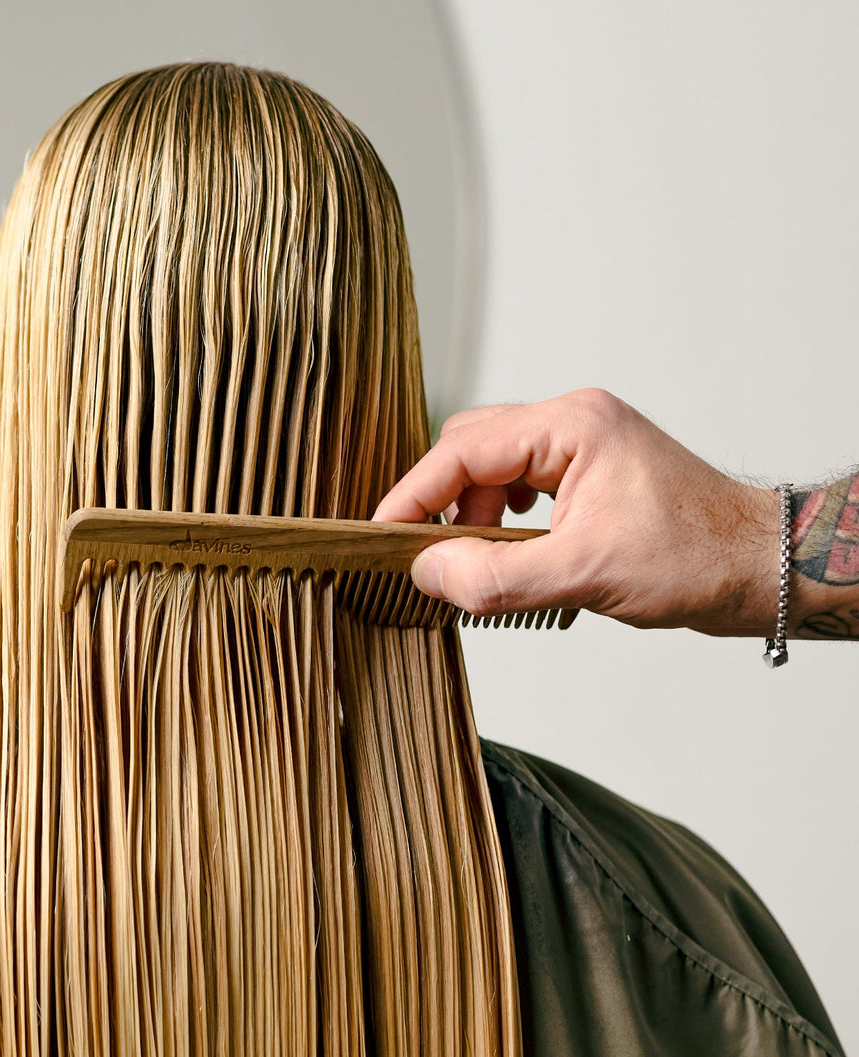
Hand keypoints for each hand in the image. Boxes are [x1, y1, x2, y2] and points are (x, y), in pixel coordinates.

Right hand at [372, 389, 779, 635]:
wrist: (764, 569)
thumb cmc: (698, 559)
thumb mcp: (584, 575)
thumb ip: (496, 576)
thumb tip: (428, 572)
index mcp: (571, 425)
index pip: (462, 450)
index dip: (414, 496)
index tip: (383, 536)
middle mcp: (574, 422)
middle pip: (469, 449)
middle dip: (444, 505)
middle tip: (433, 558)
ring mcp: (583, 444)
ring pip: (492, 469)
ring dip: (474, 518)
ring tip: (482, 567)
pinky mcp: (589, 472)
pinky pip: (520, 484)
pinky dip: (501, 521)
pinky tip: (512, 555)